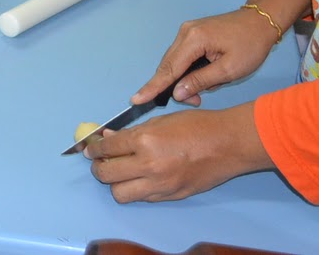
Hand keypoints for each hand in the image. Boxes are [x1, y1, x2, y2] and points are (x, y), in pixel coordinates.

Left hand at [86, 104, 267, 202]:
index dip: (94, 148)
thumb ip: (132, 132)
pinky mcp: (171, 196)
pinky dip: (137, 189)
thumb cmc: (197, 126)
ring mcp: (160, 185)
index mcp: (144, 141)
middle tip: (100, 161)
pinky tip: (141, 178)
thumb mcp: (160, 120)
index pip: (107, 149)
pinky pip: (143, 198)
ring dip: (115, 184)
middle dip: (98, 167)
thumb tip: (108, 138)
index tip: (90, 148)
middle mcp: (149, 166)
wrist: (228, 144)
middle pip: (106, 175)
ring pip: (120, 194)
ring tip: (120, 172)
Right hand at [130, 8, 278, 109]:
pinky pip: (182, 56)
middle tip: (194, 102)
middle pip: (169, 65)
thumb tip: (176, 93)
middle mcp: (184, 32)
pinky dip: (187, 70)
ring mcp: (187, 31)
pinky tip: (199, 79)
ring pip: (175, 61)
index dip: (153, 86)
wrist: (261, 22)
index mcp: (193, 39)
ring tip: (199, 93)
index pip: (169, 69)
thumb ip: (200, 81)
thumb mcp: (228, 70)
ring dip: (182, 79)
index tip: (136, 99)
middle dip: (175, 86)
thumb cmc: (250, 46)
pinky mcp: (192, 33)